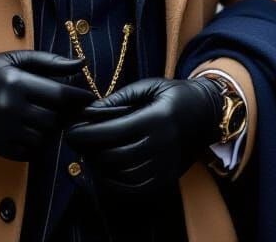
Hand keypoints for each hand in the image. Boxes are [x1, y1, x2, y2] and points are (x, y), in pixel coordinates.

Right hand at [0, 50, 90, 160]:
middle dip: (65, 114)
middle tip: (68, 108)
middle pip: (54, 119)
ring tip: (49, 118)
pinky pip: (29, 152)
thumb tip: (81, 64)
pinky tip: (35, 130)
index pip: (60, 95)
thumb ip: (51, 61)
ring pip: (43, 138)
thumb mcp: (19, 59)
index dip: (79, 98)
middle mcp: (11, 108)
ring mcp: (3, 130)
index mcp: (18, 83)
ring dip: (52, 130)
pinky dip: (38, 144)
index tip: (89, 98)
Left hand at [65, 77, 223, 195]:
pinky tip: (106, 169)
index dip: (86, 133)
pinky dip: (113, 182)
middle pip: (112, 155)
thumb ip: (118, 98)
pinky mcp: (164, 180)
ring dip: (99, 166)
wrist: (205, 114)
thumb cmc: (173, 95)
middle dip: (89, 149)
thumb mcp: (148, 86)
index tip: (69, 131)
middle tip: (79, 140)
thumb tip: (89, 111)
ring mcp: (163, 166)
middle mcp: (160, 145)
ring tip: (92, 152)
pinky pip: (132, 188)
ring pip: (119, 175)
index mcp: (155, 119)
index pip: (112, 132)